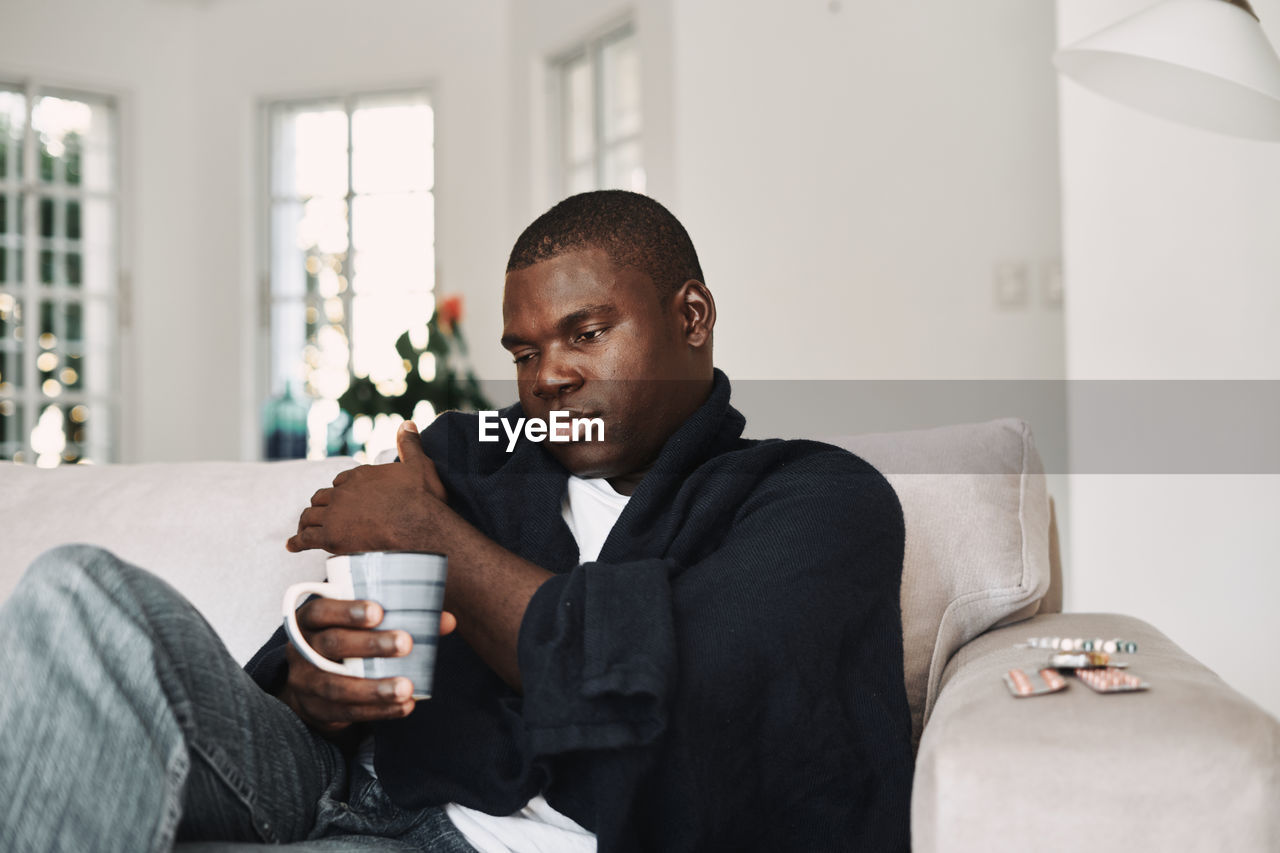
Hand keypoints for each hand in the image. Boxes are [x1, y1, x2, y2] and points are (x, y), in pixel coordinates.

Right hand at [277, 597, 457, 733]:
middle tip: (405, 643)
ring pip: (337, 685)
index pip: (321, 610)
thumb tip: (446, 620)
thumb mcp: (359, 626)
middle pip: (331, 644)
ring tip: (407, 687)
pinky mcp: (316, 709)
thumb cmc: (344, 643)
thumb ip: (400, 619)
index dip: (347, 610)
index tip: (378, 612)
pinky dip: (377, 710)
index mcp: (309, 621)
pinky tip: (403, 706)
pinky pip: (346, 712)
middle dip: (370, 644)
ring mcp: (305, 682)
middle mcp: (301, 649)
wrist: (310, 684)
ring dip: (374, 687)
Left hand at [287, 421, 445, 553]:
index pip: (341, 480)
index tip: (345, 499)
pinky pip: (306, 539)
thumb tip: (407, 423)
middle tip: (323, 516)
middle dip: (321, 506)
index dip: (342, 490)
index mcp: (360, 474)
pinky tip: (292, 546)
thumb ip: (409, 444)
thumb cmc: (422, 499)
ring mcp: (335, 515)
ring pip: (310, 516)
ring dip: (307, 522)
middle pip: (322, 498)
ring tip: (305, 530)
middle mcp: (343, 492)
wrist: (420, 527)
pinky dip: (297, 542)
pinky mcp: (331, 537)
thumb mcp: (419, 465)